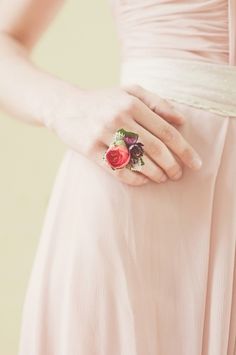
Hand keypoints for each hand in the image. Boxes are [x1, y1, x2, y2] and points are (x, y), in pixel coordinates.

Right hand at [46, 84, 201, 185]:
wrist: (65, 106)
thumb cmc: (103, 100)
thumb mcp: (130, 91)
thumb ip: (157, 102)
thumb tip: (181, 121)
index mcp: (132, 103)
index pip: (166, 131)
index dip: (184, 149)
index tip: (195, 163)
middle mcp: (118, 118)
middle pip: (155, 148)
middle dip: (172, 165)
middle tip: (178, 175)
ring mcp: (103, 134)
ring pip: (137, 161)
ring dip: (155, 174)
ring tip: (163, 178)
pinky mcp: (90, 150)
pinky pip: (117, 170)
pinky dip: (134, 178)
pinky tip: (143, 181)